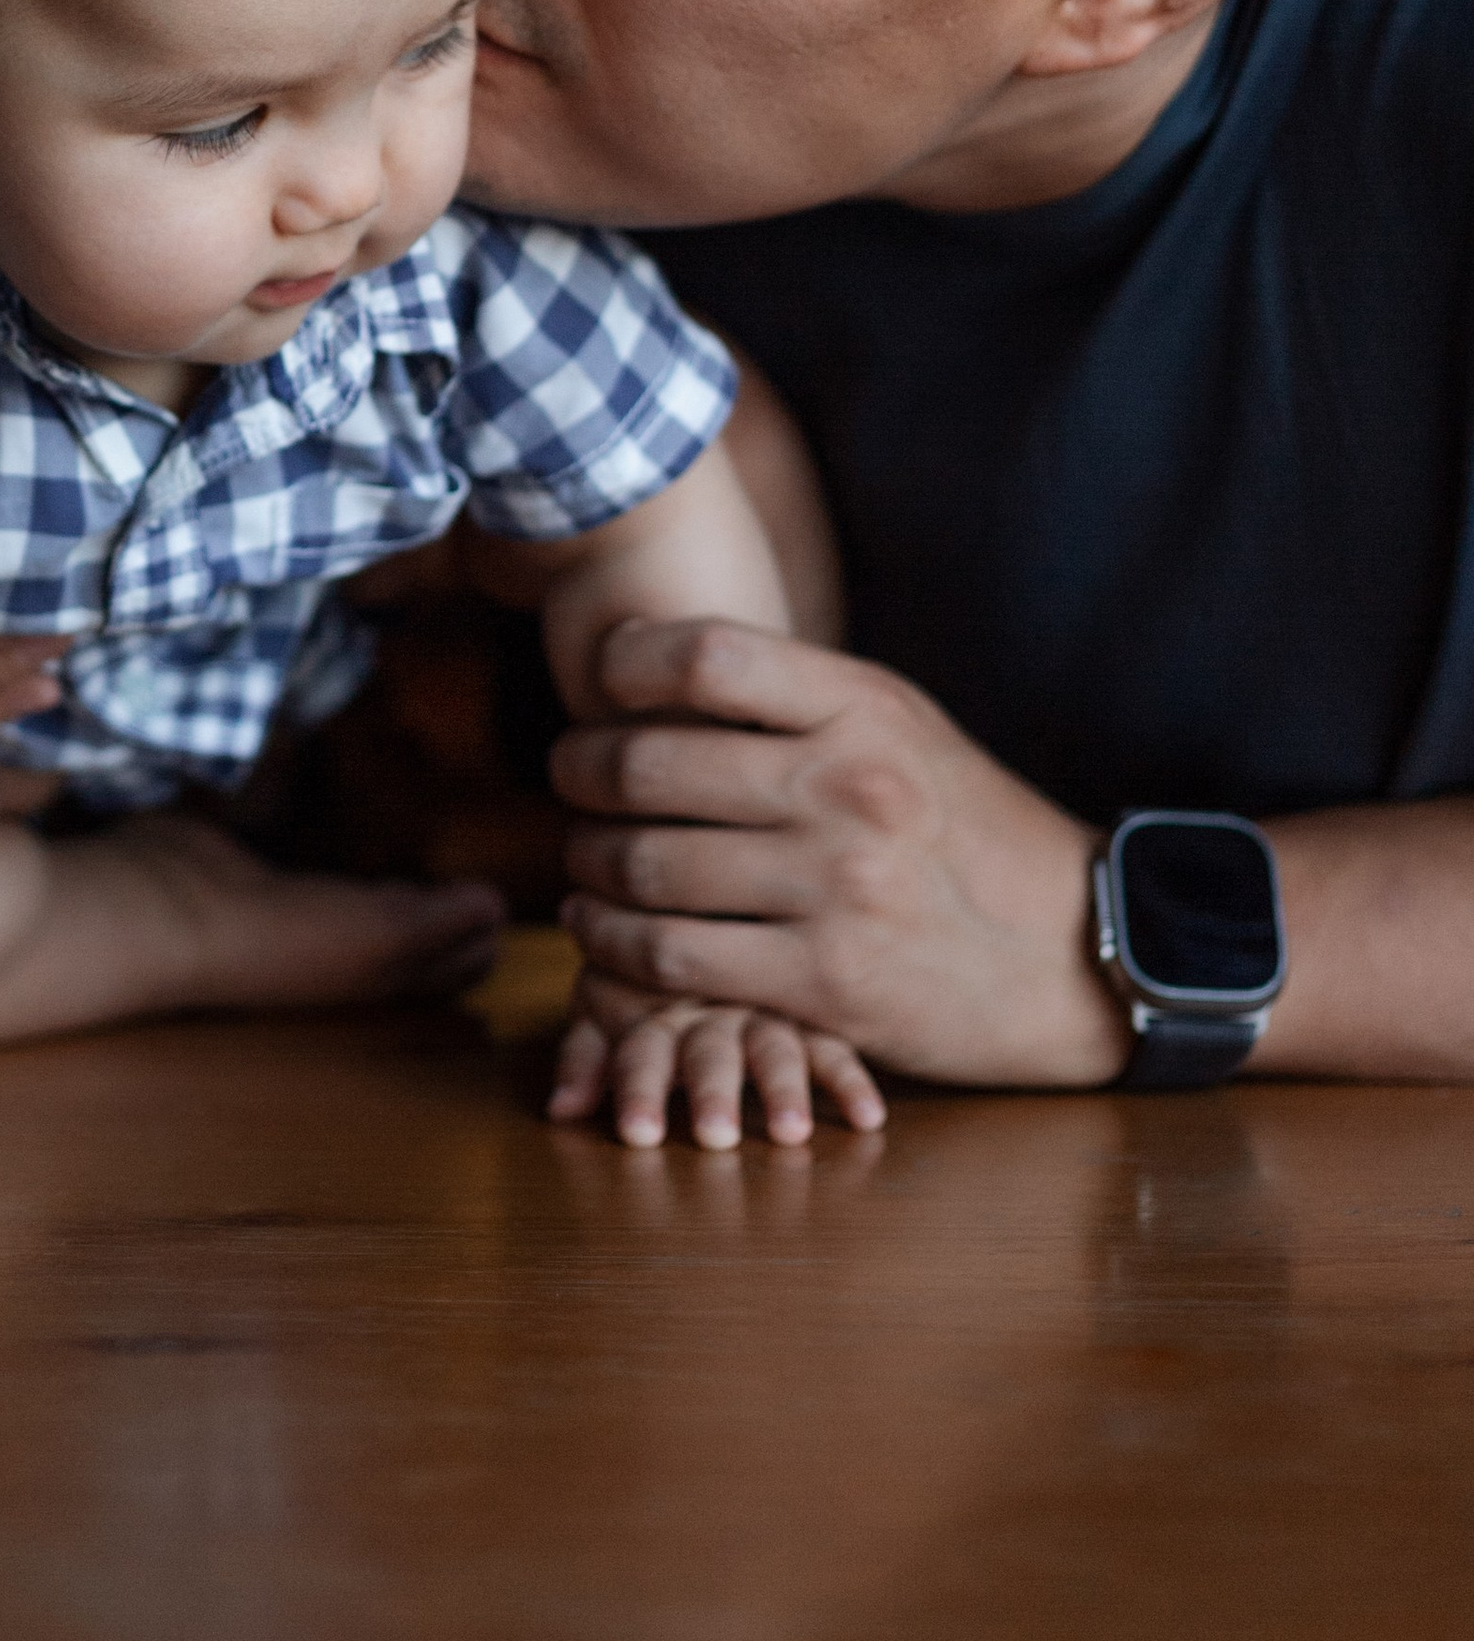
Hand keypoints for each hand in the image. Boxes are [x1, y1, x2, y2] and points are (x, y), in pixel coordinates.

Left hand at [546, 995, 885, 1148]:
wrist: (745, 878)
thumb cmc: (659, 964)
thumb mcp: (617, 996)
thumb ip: (587, 1050)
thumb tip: (558, 1110)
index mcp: (658, 995)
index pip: (643, 1047)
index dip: (636, 1088)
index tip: (637, 1135)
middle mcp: (713, 997)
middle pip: (708, 1047)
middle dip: (707, 1091)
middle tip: (712, 1135)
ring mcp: (768, 998)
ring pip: (774, 1043)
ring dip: (780, 1088)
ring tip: (790, 1133)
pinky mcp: (816, 1004)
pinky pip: (836, 1040)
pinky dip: (849, 1079)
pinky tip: (866, 1117)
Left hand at [554, 618, 1127, 1087]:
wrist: (1074, 953)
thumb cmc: (964, 826)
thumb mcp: (902, 726)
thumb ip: (793, 694)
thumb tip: (652, 657)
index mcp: (865, 709)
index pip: (704, 656)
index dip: (624, 664)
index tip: (599, 682)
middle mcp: (848, 790)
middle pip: (647, 766)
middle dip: (580, 773)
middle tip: (567, 780)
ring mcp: (836, 890)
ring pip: (645, 869)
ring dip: (586, 867)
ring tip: (582, 862)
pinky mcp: (825, 984)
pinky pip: (671, 961)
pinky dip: (612, 948)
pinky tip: (599, 933)